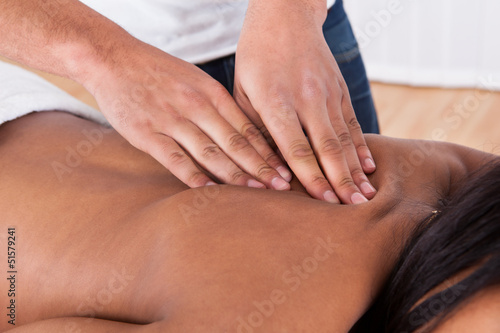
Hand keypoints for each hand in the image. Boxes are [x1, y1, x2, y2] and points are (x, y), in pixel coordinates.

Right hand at [86, 41, 291, 189]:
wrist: (113, 59)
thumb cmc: (158, 72)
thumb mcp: (195, 80)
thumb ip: (218, 105)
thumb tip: (244, 133)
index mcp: (211, 93)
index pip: (247, 127)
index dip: (268, 151)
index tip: (285, 169)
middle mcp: (196, 106)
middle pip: (235, 142)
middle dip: (261, 167)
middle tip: (283, 186)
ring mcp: (171, 120)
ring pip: (211, 152)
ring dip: (236, 174)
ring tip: (257, 192)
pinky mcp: (148, 134)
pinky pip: (176, 160)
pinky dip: (194, 176)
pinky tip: (212, 192)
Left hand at [234, 2, 376, 203]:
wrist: (284, 16)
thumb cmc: (256, 58)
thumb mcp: (243, 91)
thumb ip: (256, 128)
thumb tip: (270, 167)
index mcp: (276, 100)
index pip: (295, 147)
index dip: (310, 177)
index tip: (322, 202)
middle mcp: (306, 97)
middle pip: (326, 147)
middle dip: (339, 181)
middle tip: (351, 209)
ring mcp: (327, 92)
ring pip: (344, 137)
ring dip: (354, 170)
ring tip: (365, 196)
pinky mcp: (339, 89)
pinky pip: (352, 122)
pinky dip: (361, 147)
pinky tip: (367, 167)